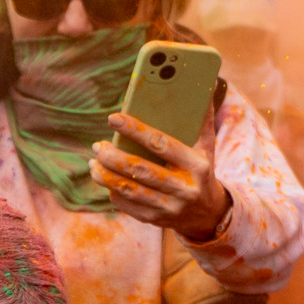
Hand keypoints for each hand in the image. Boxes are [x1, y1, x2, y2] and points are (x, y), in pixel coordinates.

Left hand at [94, 111, 230, 239]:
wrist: (209, 213)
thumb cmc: (202, 170)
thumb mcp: (207, 147)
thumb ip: (202, 119)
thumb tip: (204, 84)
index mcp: (197, 165)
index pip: (161, 144)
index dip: (135, 129)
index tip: (114, 118)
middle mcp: (184, 188)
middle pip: (140, 169)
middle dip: (113, 156)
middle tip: (98, 145)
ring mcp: (170, 207)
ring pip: (129, 189)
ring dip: (106, 175)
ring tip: (94, 161)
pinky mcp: (156, 220)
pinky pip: (127, 205)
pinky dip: (112, 191)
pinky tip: (104, 178)